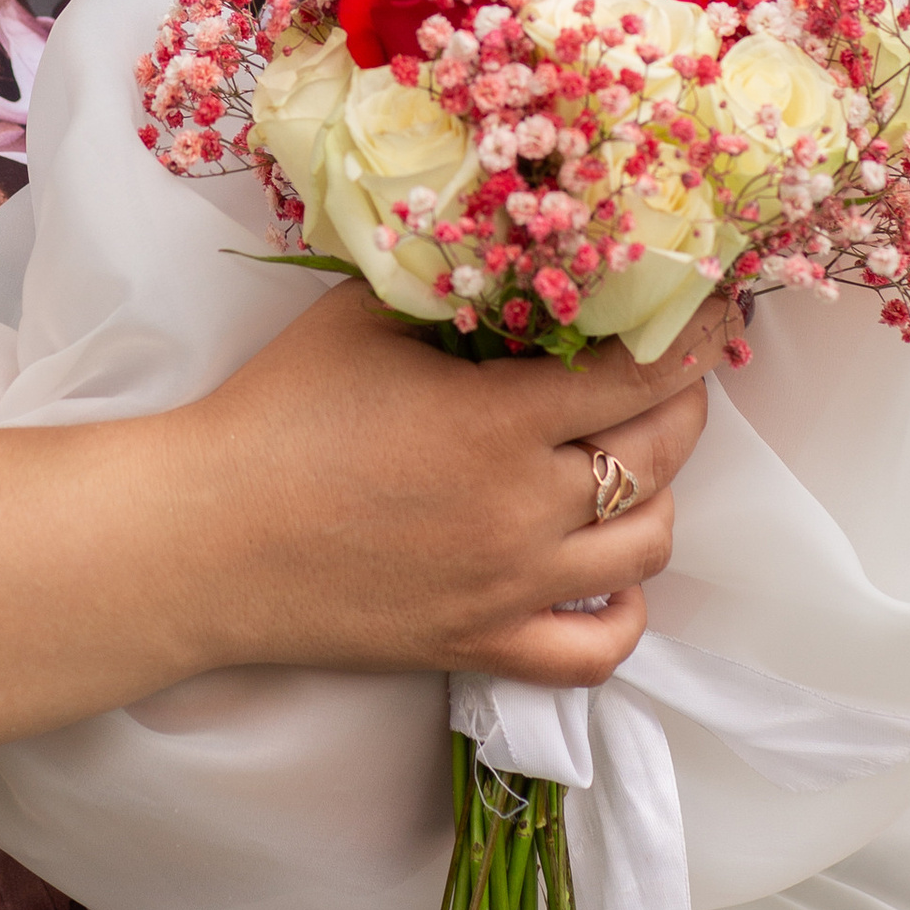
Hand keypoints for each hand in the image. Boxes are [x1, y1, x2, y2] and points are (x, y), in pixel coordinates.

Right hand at [184, 278, 713, 694]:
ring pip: (648, 546)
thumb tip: (526, 258)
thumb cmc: (273, 415)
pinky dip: (625, 612)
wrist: (200, 539)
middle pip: (661, 455)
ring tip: (631, 458)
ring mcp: (510, 589)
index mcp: (498, 421)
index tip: (709, 311)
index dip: (692, 336)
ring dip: (658, 494)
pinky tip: (608, 572)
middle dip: (684, 403)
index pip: (640, 374)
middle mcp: (524, 510)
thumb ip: (454, 288)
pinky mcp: (481, 645)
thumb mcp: (363, 318)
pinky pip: (598, 651)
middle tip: (671, 371)